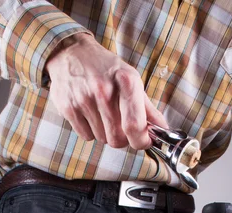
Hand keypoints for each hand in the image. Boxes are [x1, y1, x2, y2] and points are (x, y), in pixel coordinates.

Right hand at [46, 34, 168, 148]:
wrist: (70, 53)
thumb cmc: (104, 68)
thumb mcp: (130, 79)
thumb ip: (147, 109)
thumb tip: (163, 131)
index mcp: (126, 81)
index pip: (135, 126)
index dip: (142, 141)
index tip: (144, 141)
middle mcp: (104, 90)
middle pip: (117, 139)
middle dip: (121, 138)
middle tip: (120, 126)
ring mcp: (84, 99)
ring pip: (102, 139)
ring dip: (104, 133)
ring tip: (101, 113)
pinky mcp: (68, 108)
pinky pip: (86, 136)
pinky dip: (89, 131)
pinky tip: (89, 113)